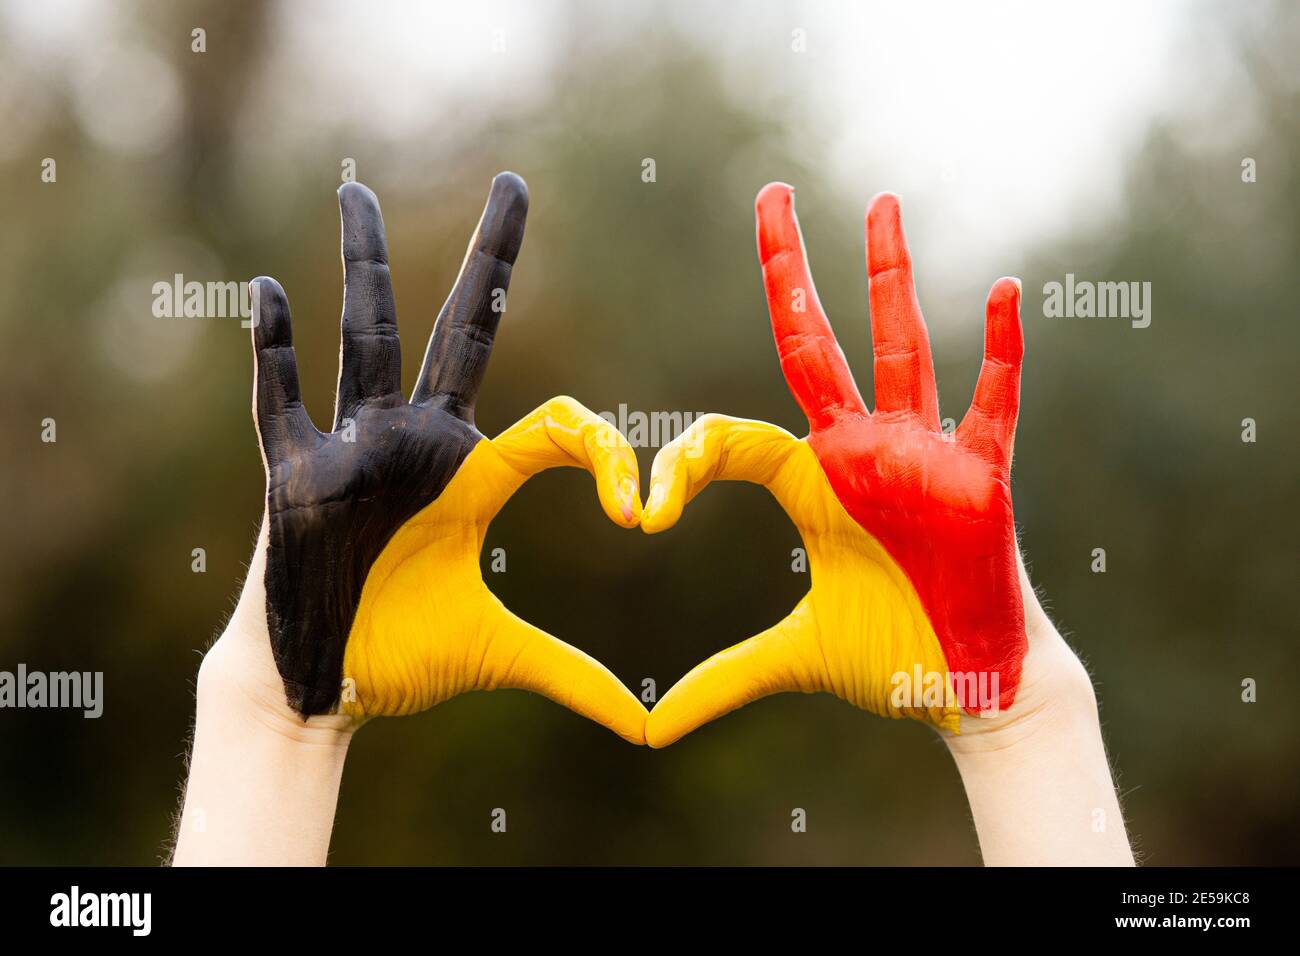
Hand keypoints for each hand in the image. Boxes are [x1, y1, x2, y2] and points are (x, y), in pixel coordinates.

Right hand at [207, 174, 645, 743]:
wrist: (323, 683)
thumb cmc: (403, 653)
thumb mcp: (499, 654)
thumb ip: (570, 673)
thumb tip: (642, 725)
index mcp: (473, 475)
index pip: (554, 425)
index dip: (603, 454)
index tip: (642, 511)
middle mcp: (418, 444)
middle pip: (458, 332)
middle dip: (489, 257)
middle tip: (516, 181)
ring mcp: (354, 450)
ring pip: (363, 339)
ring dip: (362, 265)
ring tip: (356, 190)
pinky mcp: (293, 475)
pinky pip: (278, 402)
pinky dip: (272, 351)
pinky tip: (270, 290)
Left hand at [642, 183, 1037, 745]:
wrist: (964, 683)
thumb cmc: (885, 656)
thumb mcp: (792, 658)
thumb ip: (724, 678)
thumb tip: (651, 726)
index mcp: (810, 482)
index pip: (733, 438)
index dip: (685, 463)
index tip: (644, 511)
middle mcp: (861, 452)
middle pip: (817, 343)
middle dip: (791, 271)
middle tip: (771, 194)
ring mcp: (922, 455)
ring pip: (902, 348)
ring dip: (889, 276)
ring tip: (879, 202)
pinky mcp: (980, 477)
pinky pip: (993, 402)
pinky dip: (999, 350)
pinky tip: (997, 289)